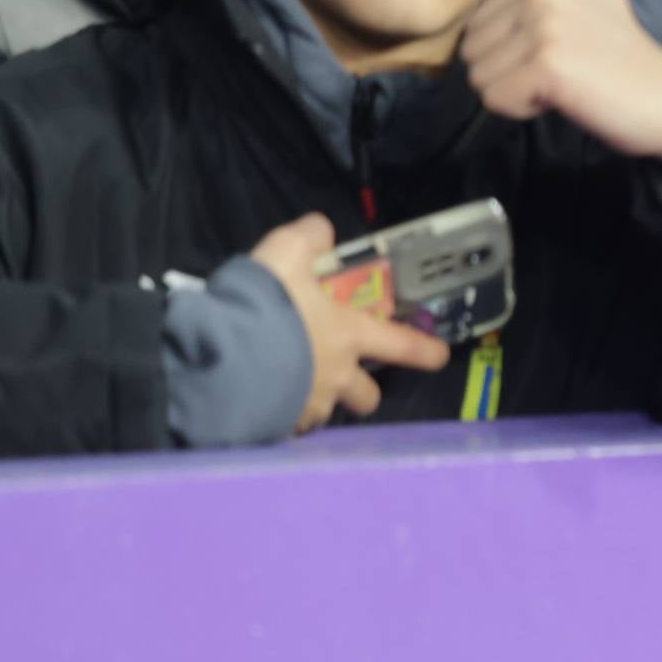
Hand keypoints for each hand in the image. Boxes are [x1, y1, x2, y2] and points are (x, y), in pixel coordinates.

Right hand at [249, 214, 451, 434]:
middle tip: (348, 381)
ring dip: (317, 402)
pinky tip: (261, 401)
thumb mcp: (287, 252)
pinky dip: (280, 415)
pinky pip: (287, 426)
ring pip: (325, 413)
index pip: (401, 344)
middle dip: (364, 391)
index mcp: (349, 335)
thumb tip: (323, 233)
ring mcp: (307, 407)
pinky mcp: (275, 428)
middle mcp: (337, 377)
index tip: (440, 357)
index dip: (424, 350)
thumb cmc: (265, 303)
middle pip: (367, 397)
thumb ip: (310, 239)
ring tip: (292, 389)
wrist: (220, 357)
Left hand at [462, 0, 661, 183]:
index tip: (561, 49)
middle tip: (563, 67)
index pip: (477, 27)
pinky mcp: (547, 63)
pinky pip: (497, 99)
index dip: (512, 52)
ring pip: (480, 77)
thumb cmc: (621, 48)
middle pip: (472, 52)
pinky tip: (565, 96)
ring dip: (517, 93)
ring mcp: (544, 24)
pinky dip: (525, 108)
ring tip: (564, 80)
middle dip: (509, 73)